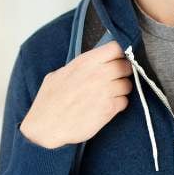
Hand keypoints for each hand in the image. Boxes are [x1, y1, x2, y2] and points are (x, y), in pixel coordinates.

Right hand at [19, 41, 133, 148]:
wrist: (46, 126)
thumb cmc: (49, 101)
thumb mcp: (58, 74)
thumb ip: (79, 67)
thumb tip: (90, 64)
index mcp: (85, 62)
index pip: (115, 48)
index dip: (119, 54)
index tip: (116, 59)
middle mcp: (98, 74)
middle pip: (126, 66)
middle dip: (123, 72)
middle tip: (114, 78)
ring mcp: (105, 92)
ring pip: (127, 85)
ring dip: (121, 89)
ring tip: (109, 94)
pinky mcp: (109, 109)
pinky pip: (124, 102)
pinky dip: (118, 104)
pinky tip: (107, 106)